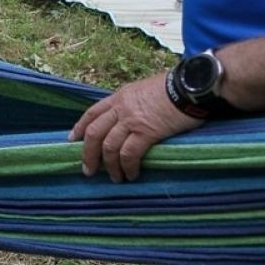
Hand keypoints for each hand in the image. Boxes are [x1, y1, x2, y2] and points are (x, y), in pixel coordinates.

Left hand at [68, 73, 202, 182]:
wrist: (191, 86)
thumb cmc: (175, 87)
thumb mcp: (145, 89)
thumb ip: (133, 102)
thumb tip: (132, 116)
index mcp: (119, 97)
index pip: (92, 113)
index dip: (80, 127)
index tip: (73, 140)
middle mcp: (121, 109)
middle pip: (94, 133)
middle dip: (88, 154)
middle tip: (88, 170)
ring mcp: (131, 121)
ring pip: (109, 147)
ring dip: (109, 166)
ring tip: (115, 178)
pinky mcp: (146, 132)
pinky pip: (129, 154)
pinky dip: (127, 167)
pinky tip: (131, 174)